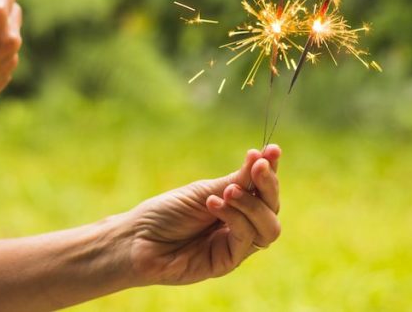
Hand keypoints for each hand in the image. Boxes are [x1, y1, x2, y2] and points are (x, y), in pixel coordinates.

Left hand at [125, 145, 281, 285]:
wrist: (137, 239)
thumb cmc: (165, 213)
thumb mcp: (203, 191)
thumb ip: (235, 181)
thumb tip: (261, 156)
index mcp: (235, 205)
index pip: (263, 188)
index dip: (271, 170)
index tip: (273, 149)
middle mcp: (240, 225)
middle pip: (272, 208)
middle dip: (267, 184)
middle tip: (258, 165)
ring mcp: (235, 245)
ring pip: (269, 227)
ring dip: (252, 204)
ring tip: (228, 191)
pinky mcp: (227, 262)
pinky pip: (246, 239)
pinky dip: (235, 217)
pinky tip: (215, 203)